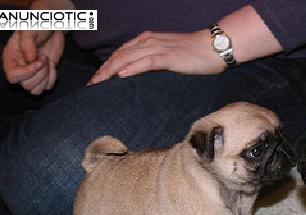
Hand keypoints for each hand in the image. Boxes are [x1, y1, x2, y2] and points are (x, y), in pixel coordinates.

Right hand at [2, 30, 64, 94]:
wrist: (52, 29)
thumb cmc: (38, 27)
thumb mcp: (30, 31)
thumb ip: (27, 45)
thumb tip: (29, 61)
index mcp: (10, 58)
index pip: (12, 76)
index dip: (27, 73)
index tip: (39, 62)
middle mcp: (19, 69)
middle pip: (26, 85)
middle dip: (40, 73)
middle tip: (44, 58)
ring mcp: (31, 75)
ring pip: (35, 90)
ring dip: (46, 78)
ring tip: (47, 62)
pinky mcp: (43, 77)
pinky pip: (46, 87)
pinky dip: (52, 79)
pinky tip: (52, 65)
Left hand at [89, 30, 223, 84]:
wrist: (214, 47)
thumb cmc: (195, 53)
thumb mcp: (170, 55)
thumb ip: (154, 60)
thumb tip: (141, 72)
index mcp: (148, 40)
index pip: (121, 52)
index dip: (107, 65)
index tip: (97, 78)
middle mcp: (149, 41)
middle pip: (119, 55)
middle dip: (103, 70)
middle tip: (92, 84)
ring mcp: (158, 48)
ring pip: (128, 58)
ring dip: (111, 70)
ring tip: (99, 82)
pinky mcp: (168, 57)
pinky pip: (146, 62)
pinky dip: (132, 68)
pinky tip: (121, 76)